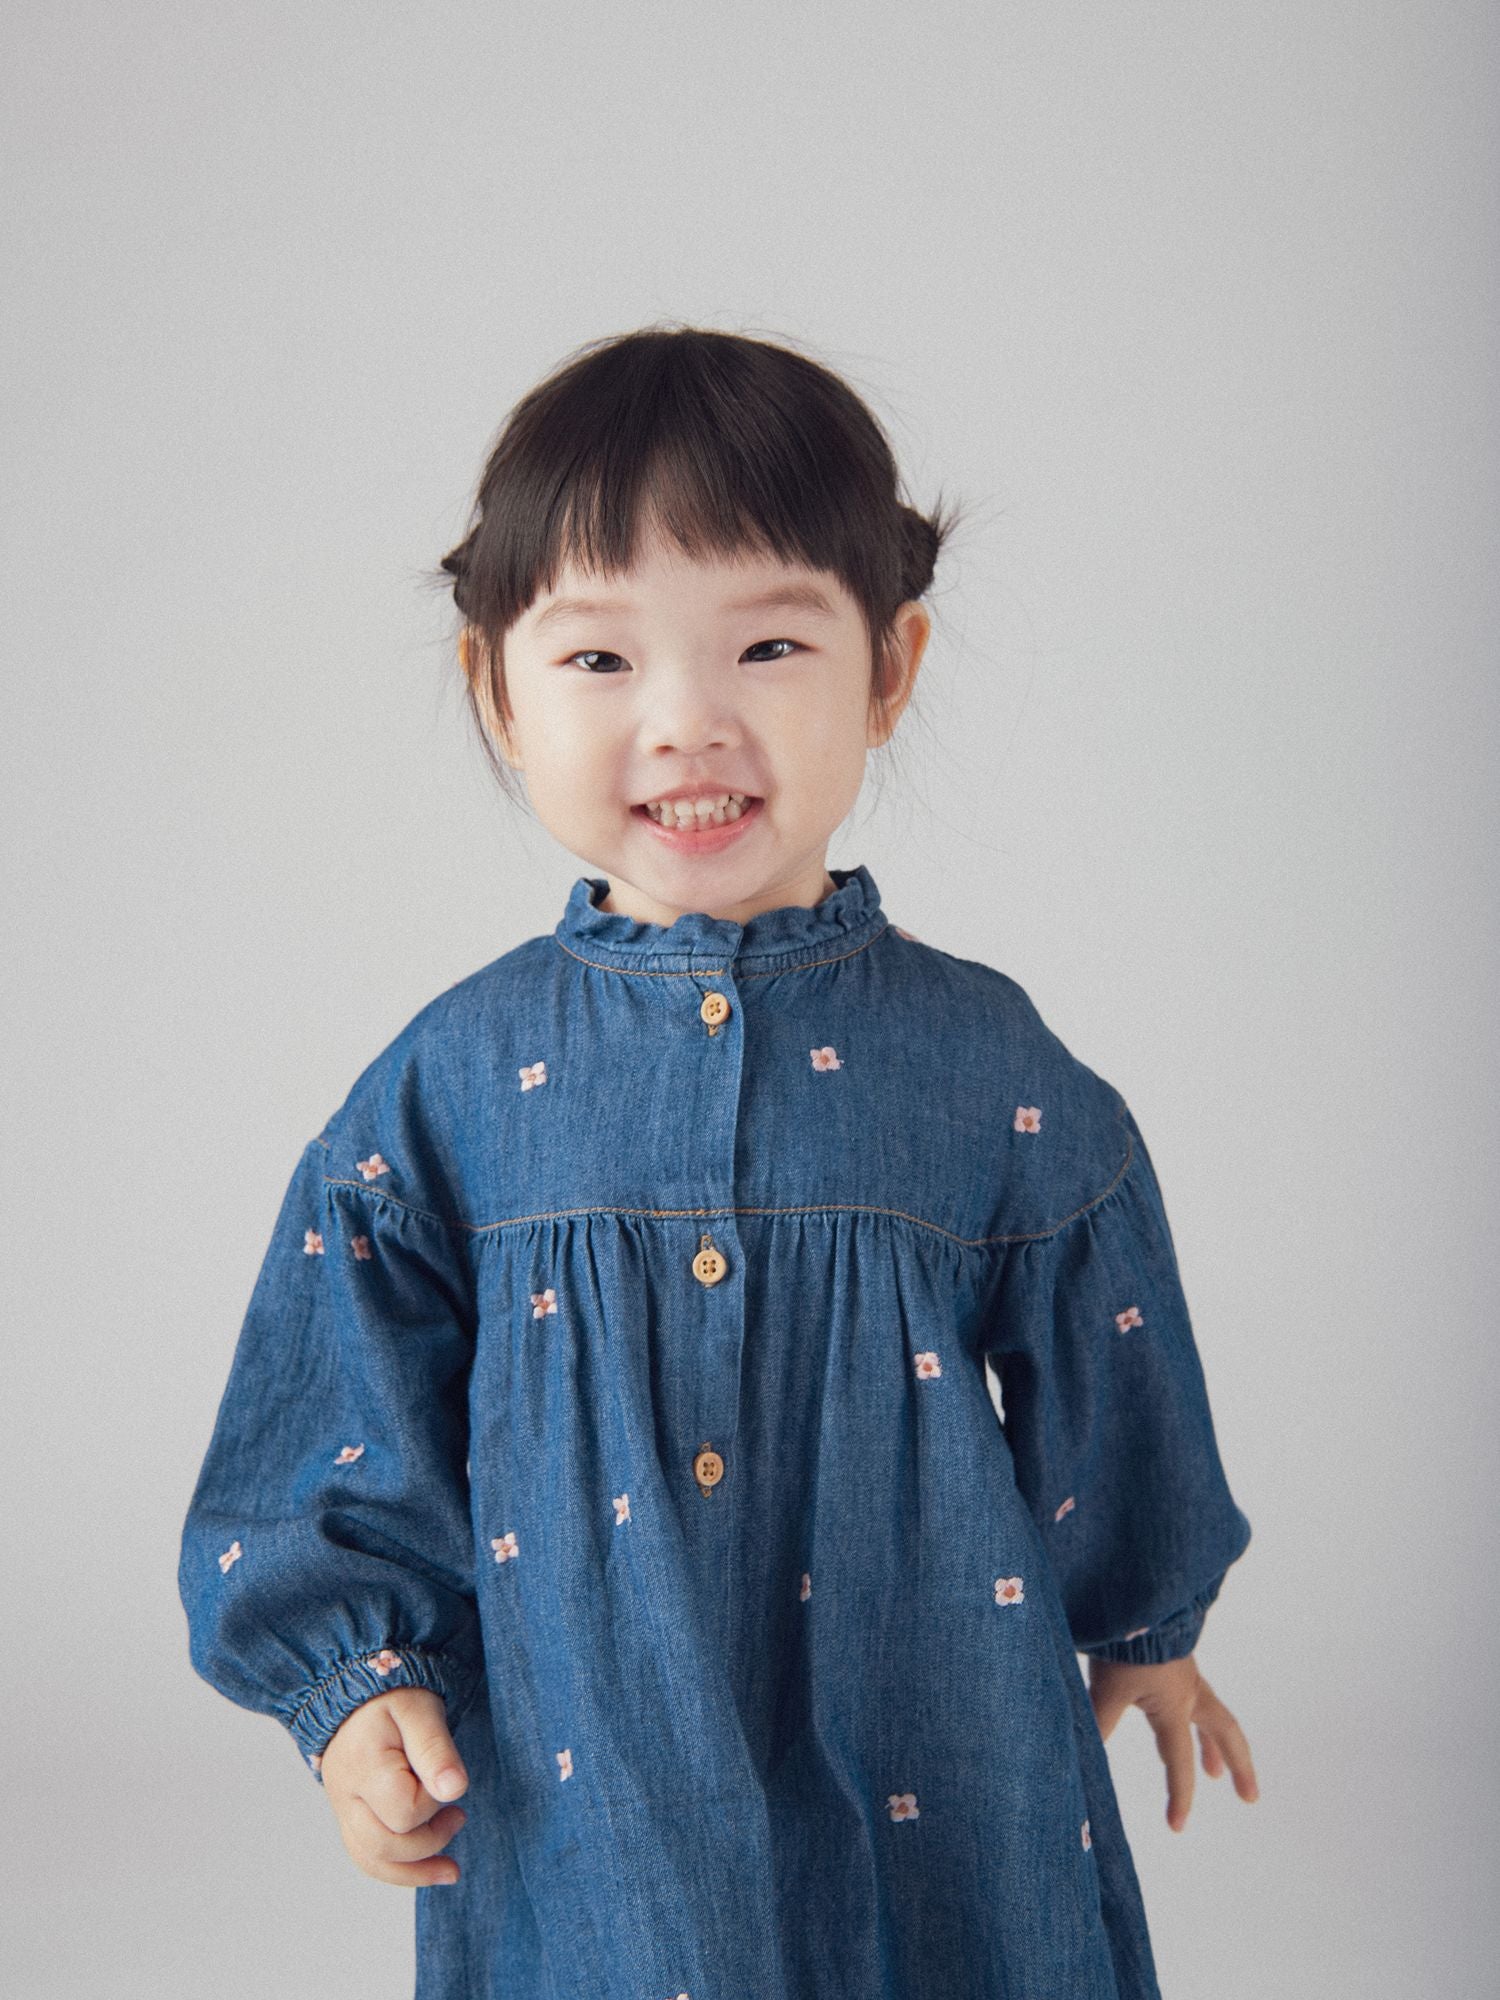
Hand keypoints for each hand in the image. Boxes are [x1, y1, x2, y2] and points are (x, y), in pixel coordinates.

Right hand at [318, 1686, 469, 1886]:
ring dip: (415, 1869)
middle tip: (459, 1816)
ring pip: (371, 1860)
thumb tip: (454, 1791)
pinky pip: (366, 1857)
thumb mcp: (421, 1711)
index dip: (433, 1803)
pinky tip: (429, 1869)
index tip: (446, 1777)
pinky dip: (398, 1870)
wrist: (360, 1695)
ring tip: (451, 1867)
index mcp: (363, 1765)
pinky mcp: (348, 1817)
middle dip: (429, 1841)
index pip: (403, 1811)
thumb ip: (436, 1750)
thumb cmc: (394, 1698)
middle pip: (384, 1846)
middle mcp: (345, 1794)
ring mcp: (342, 1809)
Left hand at [1085, 1654, 1259, 1831]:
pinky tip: (1189, 1713)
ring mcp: (1185, 1672)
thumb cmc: (1120, 1643)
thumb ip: (1097, 1727)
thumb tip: (1084, 1763)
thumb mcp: (1104, 1690)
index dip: (1179, 1798)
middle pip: (1225, 1733)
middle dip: (1239, 1766)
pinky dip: (1198, 1715)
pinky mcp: (1175, 1658)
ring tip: (1215, 1771)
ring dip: (1217, 1744)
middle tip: (1250, 1796)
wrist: (1134, 1597)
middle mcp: (1187, 1691)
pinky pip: (1197, 1694)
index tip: (1178, 1828)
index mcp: (1173, 1706)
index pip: (1178, 1762)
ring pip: (1213, 1714)